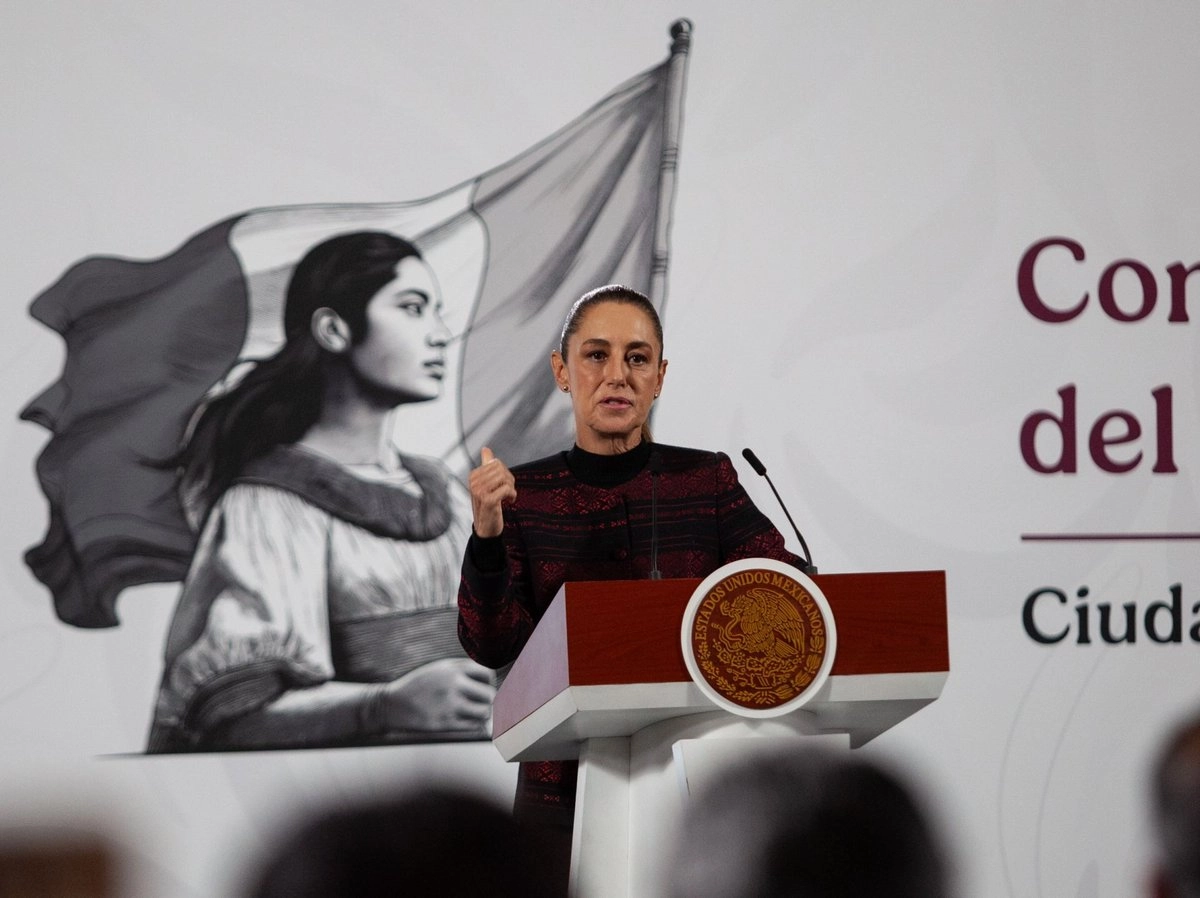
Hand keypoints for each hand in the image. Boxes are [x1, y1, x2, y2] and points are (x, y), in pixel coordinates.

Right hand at [374, 658, 495, 735]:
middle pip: (489, 695)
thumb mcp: (439, 669)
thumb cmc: (419, 686)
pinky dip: (474, 725)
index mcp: (452, 669)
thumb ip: (462, 670)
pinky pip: (472, 726)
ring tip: (476, 714)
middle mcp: (452, 685)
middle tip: (482, 704)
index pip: (487, 674)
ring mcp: (449, 705)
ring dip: (483, 714)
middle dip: (488, 700)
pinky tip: (467, 721)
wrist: (392, 705)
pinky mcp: (444, 723)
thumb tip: (489, 681)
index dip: (488, 683)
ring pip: (484, 712)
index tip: (482, 688)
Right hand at [468, 446, 516, 537]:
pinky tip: (509, 501)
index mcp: (473, 475)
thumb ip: (486, 465)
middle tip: (509, 491)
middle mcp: (474, 482)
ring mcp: (479, 491)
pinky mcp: (488, 500)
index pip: (496, 463)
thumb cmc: (487, 505)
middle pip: (501, 470)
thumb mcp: (486, 484)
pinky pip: (507, 489)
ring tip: (508, 496)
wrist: (485, 528)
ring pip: (505, 478)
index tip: (504, 485)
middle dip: (509, 480)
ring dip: (511, 488)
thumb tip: (486, 449)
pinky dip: (512, 495)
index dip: (505, 473)